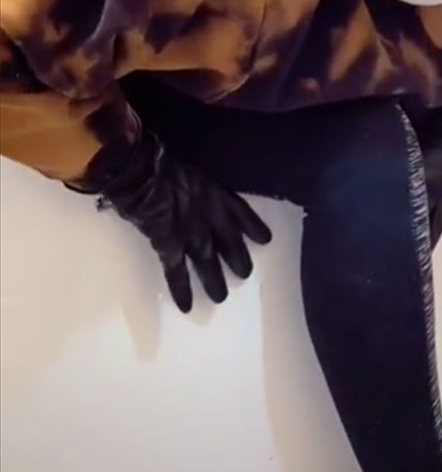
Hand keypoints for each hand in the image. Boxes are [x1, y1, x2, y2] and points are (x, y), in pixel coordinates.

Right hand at [96, 131, 271, 311]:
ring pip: (207, 262)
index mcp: (215, 193)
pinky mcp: (170, 247)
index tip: (266, 239)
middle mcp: (209, 216)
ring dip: (214, 280)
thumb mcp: (189, 171)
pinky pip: (177, 272)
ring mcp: (191, 234)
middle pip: (229, 242)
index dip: (253, 226)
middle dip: (238, 258)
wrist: (144, 175)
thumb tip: (189, 193)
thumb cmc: (163, 165)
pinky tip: (186, 306)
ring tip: (221, 297)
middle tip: (246, 274)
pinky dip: (181, 290)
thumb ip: (195, 186)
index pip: (241, 212)